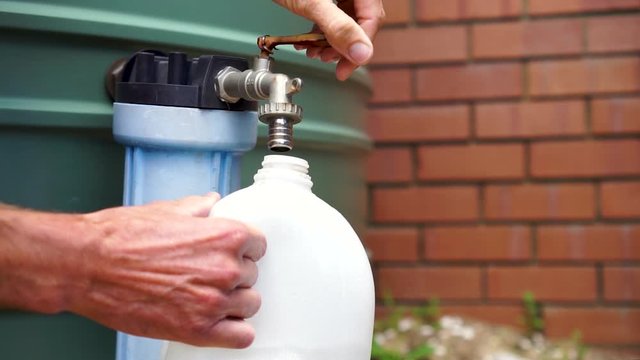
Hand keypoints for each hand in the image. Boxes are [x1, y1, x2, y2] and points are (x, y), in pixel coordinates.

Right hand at [71, 194, 265, 347]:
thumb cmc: (120, 237)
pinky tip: (218, 323)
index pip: (259, 245)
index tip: (231, 253)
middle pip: (252, 275)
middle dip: (233, 275)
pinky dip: (234, 331)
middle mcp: (226, 268)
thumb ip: (199, 208)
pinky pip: (241, 336)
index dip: (243, 249)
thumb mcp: (167, 210)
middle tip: (207, 274)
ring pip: (250, 305)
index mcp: (225, 235)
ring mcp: (214, 301)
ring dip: (233, 302)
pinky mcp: (198, 330)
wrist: (87, 265)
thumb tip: (212, 203)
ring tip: (208, 297)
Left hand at [274, 0, 384, 80]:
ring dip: (330, 42)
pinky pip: (332, 15)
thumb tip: (361, 54)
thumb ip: (338, 28)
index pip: (372, 19)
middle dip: (342, 46)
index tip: (346, 68)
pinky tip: (308, 41)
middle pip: (360, 21)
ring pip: (346, 20)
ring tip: (315, 53)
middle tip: (328, 62)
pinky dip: (321, 31)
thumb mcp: (312, 3)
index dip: (360, 48)